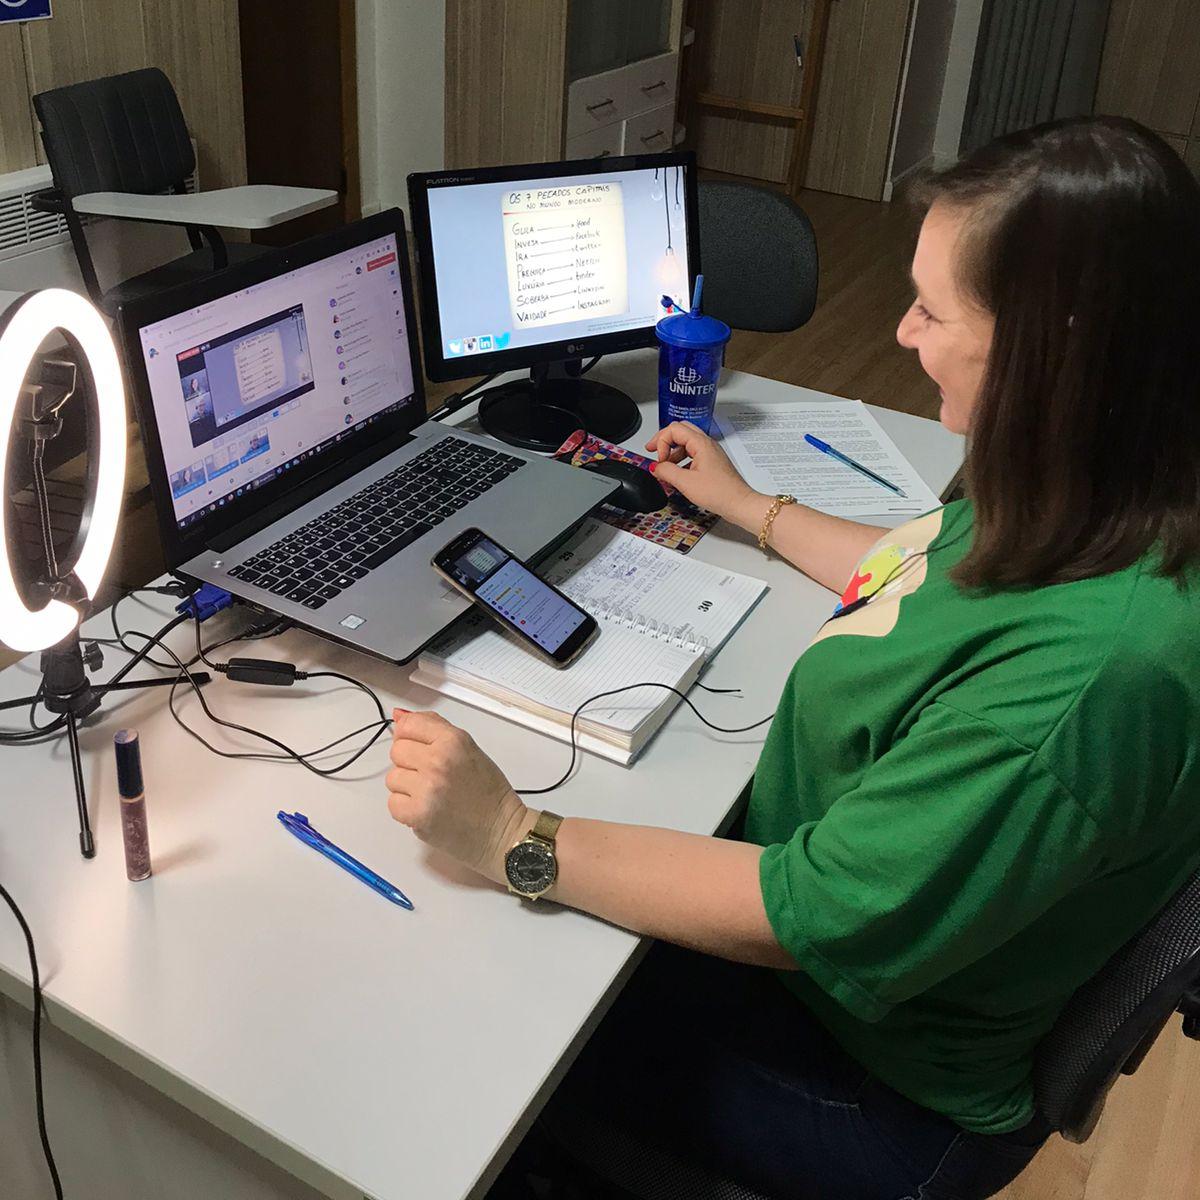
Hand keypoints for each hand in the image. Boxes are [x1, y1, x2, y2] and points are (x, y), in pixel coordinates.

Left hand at [386, 710, 528, 880]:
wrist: (500, 830)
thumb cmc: (487, 790)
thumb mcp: (467, 748)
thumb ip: (433, 728)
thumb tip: (398, 715)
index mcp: (453, 740)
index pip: (407, 726)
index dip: (410, 737)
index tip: (421, 749)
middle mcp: (437, 761)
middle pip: (397, 750)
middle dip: (410, 762)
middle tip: (432, 775)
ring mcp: (426, 789)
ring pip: (392, 778)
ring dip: (407, 787)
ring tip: (431, 794)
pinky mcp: (417, 815)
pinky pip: (393, 803)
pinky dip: (406, 808)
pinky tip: (426, 809)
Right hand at [645, 422, 765, 527]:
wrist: (738, 503)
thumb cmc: (720, 493)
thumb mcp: (685, 483)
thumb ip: (666, 471)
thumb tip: (655, 467)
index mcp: (701, 443)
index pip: (674, 429)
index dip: (661, 442)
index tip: (658, 459)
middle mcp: (707, 444)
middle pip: (681, 431)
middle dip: (664, 440)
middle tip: (653, 450)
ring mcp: (710, 453)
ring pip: (686, 443)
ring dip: (673, 451)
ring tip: (665, 466)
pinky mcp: (712, 463)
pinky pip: (693, 454)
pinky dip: (681, 460)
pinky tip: (677, 473)